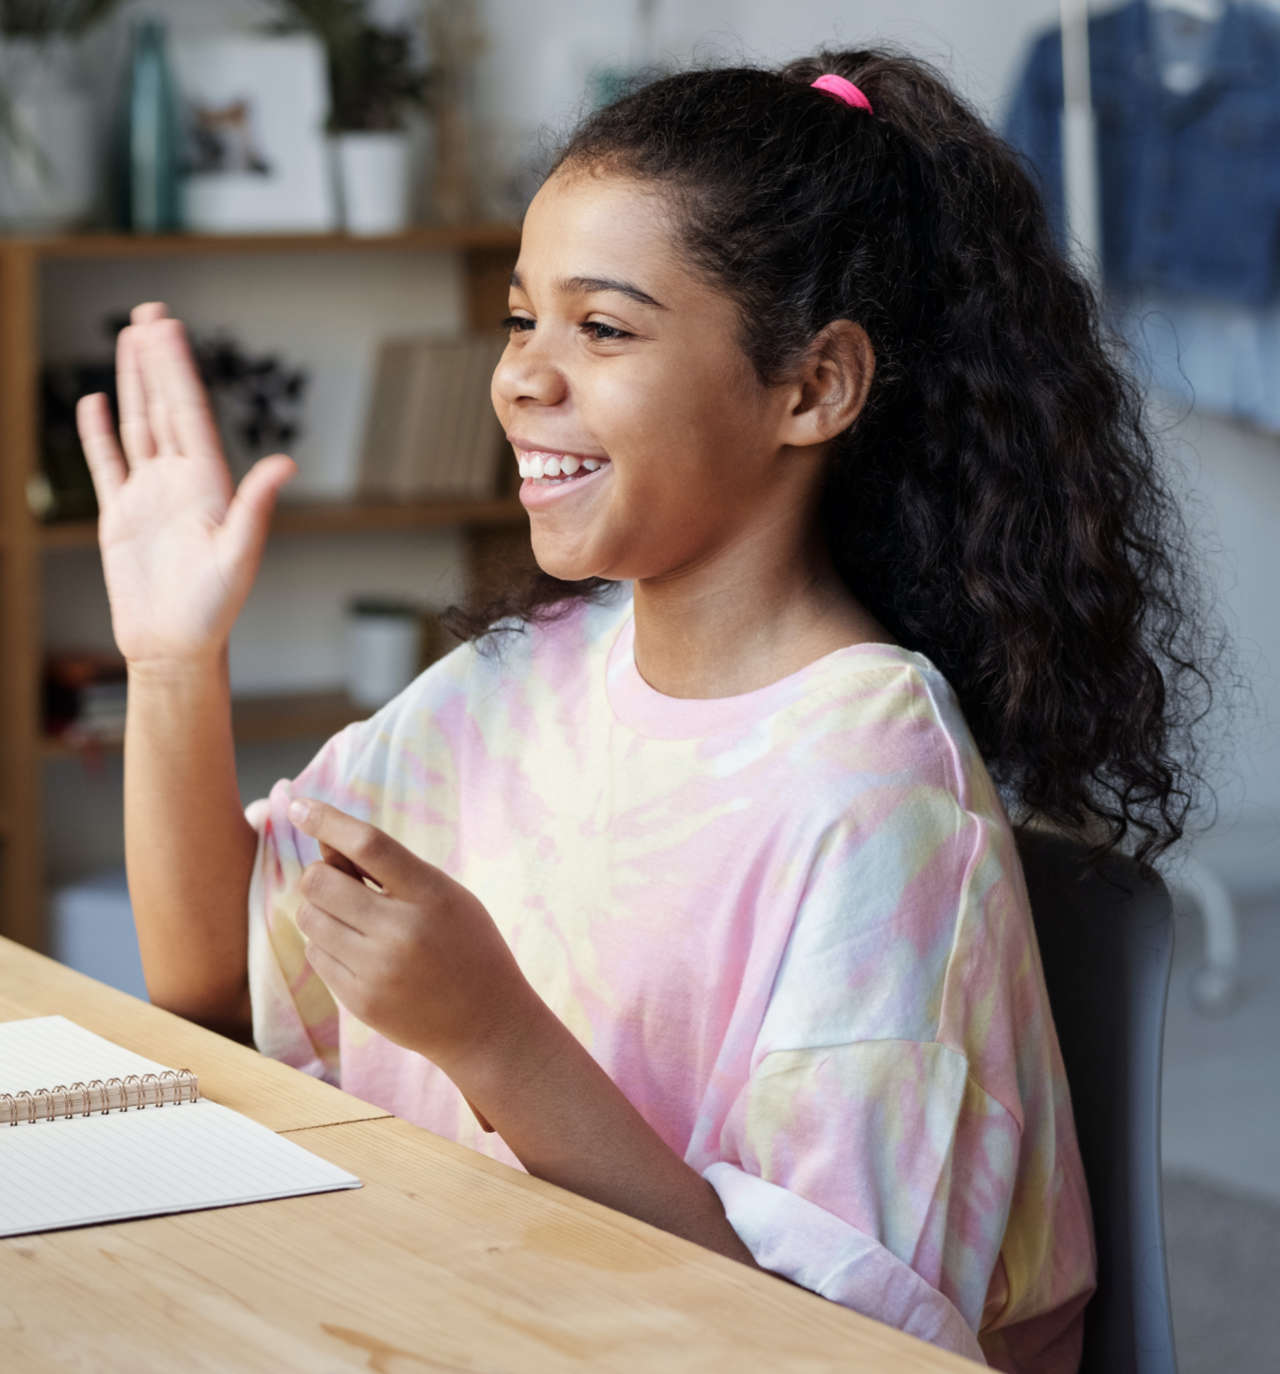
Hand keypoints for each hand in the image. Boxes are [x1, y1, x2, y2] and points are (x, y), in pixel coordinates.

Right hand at [75, 302, 295, 671]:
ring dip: (134, 384)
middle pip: (164, 407)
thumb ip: (257, 506)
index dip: (177, 369)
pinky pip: (108, 464)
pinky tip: (98, 401)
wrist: (175, 645)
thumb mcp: (239, 554)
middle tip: (149, 312)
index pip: (190, 413)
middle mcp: (180, 481)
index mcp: (209, 483)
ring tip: (130, 341)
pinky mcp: (121, 515)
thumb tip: (286, 464)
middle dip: (157, 360)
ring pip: (139, 426)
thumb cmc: (215, 608)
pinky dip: (99, 433)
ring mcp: (149, 495)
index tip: (167, 327)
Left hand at [288, 798, 544, 1119]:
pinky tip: (361, 954)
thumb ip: (390, 870)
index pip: (369, 844)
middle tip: (344, 884)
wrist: (486, 1024)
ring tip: (356, 922)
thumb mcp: (444, 895)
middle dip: (322, 876)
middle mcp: (402, 931)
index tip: (298, 806)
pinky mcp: (360, 1001)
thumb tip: (324, 843)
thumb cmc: (467, 946)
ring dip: (322, 912)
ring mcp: (378, 970)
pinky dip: (328, 946)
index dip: (328, 820)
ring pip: (309, 919)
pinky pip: (316, 955)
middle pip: (321, 882)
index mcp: (431, 894)